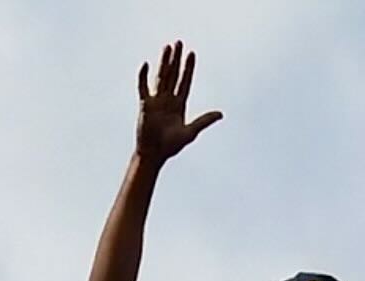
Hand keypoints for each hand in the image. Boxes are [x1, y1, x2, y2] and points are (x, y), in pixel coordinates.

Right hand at [134, 42, 220, 161]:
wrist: (154, 154)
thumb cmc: (171, 146)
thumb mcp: (190, 132)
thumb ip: (204, 120)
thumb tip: (221, 114)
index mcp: (179, 105)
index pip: (185, 82)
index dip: (189, 68)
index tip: (192, 54)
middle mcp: (168, 100)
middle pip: (173, 75)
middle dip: (177, 59)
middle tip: (179, 42)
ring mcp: (156, 101)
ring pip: (161, 77)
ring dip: (164, 62)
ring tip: (167, 47)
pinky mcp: (145, 105)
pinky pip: (143, 88)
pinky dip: (143, 77)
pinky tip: (146, 65)